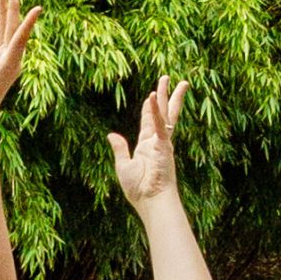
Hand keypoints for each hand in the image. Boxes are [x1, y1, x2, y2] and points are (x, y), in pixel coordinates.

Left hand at [108, 75, 188, 210]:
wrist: (150, 201)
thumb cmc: (138, 189)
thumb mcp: (123, 166)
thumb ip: (119, 149)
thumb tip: (111, 134)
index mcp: (147, 146)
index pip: (149, 122)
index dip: (150, 108)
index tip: (151, 95)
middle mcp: (156, 141)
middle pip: (162, 112)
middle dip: (165, 95)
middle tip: (167, 78)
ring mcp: (162, 142)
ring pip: (165, 113)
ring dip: (166, 95)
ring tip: (169, 78)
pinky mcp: (163, 145)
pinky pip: (159, 124)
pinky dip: (155, 111)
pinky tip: (152, 97)